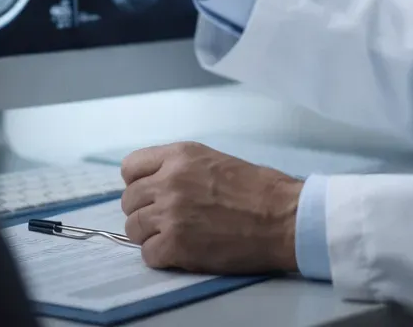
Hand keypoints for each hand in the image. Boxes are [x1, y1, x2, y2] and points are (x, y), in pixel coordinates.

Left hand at [119, 142, 301, 274]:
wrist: (284, 217)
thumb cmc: (259, 189)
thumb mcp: (214, 160)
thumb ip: (181, 168)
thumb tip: (157, 184)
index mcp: (179, 155)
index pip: (130, 167)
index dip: (138, 183)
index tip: (151, 194)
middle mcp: (168, 180)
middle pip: (129, 201)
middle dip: (145, 211)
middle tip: (167, 220)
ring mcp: (170, 213)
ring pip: (133, 229)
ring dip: (151, 235)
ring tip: (176, 237)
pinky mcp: (176, 245)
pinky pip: (148, 254)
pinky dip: (162, 257)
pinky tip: (182, 253)